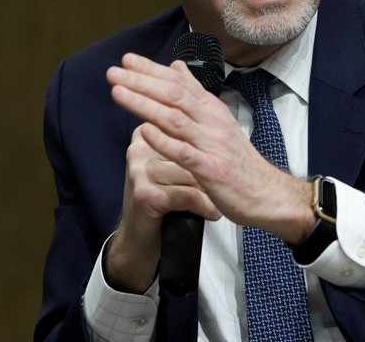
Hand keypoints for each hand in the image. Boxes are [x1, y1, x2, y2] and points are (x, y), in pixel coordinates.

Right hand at [104, 124, 220, 292]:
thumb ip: (185, 143)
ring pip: (190, 173)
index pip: (183, 128)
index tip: (218, 161)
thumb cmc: (164, 198)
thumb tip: (219, 127)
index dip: (205, 146)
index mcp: (146, 133)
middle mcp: (139, 148)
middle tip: (226, 182)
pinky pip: (187, 194)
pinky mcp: (144, 194)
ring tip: (219, 200)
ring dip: (210, 190)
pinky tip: (212, 212)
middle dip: (208, 171)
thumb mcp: (171, 164)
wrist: (139, 237)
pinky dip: (204, 205)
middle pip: (188, 151)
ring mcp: (139, 170)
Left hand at [107, 53, 314, 242]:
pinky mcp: (210, 169)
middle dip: (141, 82)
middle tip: (113, 72)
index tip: (126, 60)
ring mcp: (211, 144)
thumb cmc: (236, 159)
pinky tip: (143, 131)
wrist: (265, 192)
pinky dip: (163, 140)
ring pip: (174, 118)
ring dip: (144, 104)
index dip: (151, 70)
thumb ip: (195, 94)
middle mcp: (211, 121)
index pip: (178, 81)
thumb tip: (176, 65)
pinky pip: (183, 152)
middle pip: (173, 94)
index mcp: (211, 109)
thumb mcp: (217, 120)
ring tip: (118, 93)